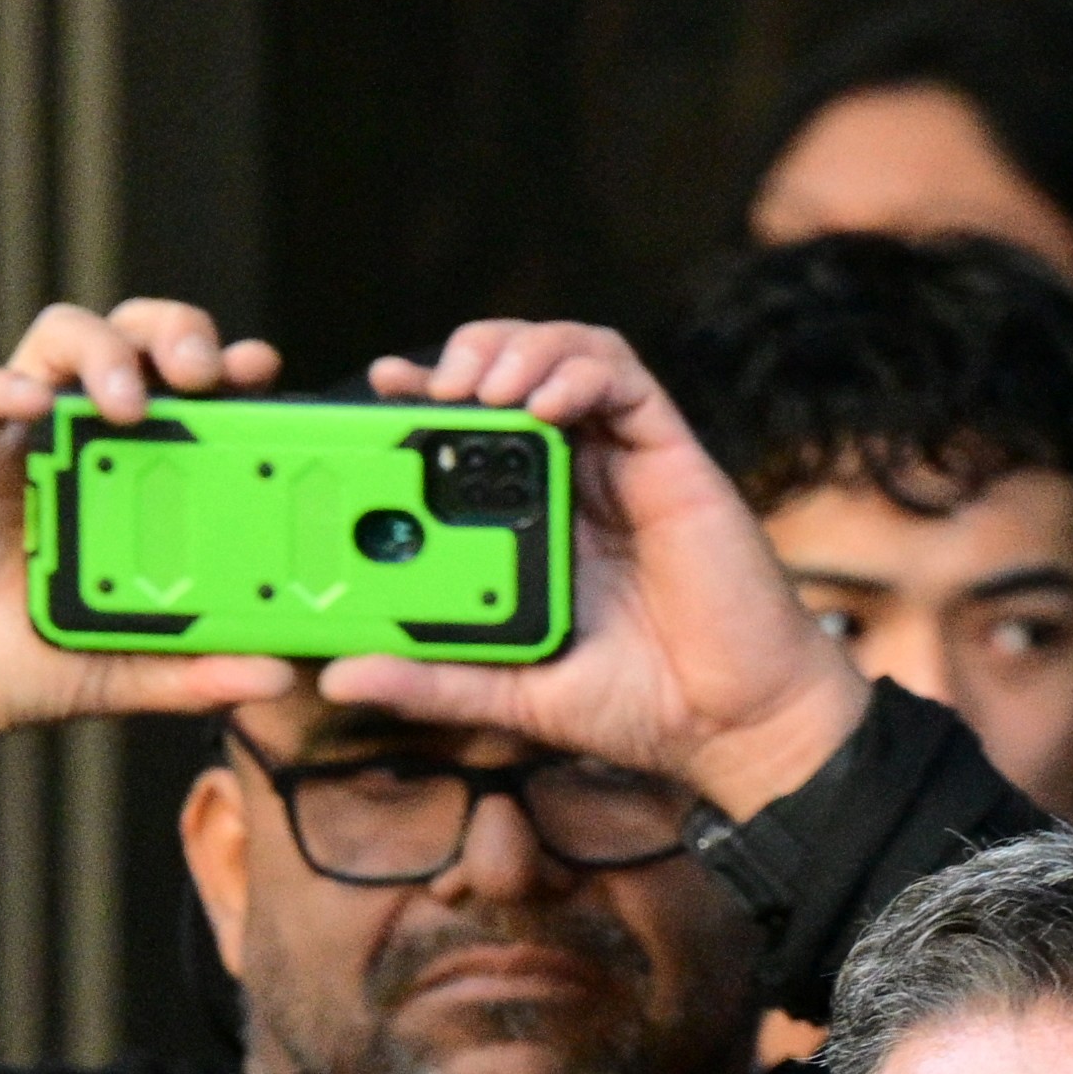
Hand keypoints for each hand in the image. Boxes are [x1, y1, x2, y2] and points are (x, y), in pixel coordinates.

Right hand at [0, 300, 319, 866]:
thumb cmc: (19, 661)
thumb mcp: (122, 674)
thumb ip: (196, 670)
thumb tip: (278, 673)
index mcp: (128, 472)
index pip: (187, 395)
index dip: (227, 369)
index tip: (264, 368)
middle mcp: (75, 434)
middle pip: (132, 337)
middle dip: (173, 331)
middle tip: (202, 369)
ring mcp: (9, 429)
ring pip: (61, 337)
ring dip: (103, 351)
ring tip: (128, 401)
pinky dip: (5, 388)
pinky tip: (36, 407)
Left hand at [310, 319, 869, 824]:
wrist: (733, 724)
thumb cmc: (638, 706)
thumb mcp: (511, 695)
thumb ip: (432, 681)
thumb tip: (338, 678)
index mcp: (536, 519)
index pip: (471, 430)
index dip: (424, 396)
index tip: (380, 391)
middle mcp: (578, 478)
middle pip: (515, 367)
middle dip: (466, 354)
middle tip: (427, 385)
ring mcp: (625, 462)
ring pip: (568, 352)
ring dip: (517, 349)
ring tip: (480, 386)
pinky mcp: (672, 457)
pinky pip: (624, 379)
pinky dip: (578, 370)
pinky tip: (542, 403)